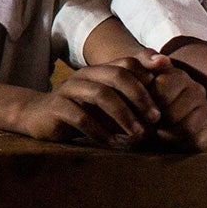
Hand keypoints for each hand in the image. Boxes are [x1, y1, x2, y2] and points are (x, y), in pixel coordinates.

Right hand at [16, 63, 157, 146]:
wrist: (38, 117)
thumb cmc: (81, 109)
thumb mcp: (106, 99)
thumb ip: (130, 92)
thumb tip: (161, 84)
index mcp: (98, 70)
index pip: (127, 62)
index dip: (148, 71)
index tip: (168, 90)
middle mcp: (84, 75)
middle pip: (117, 75)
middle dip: (140, 96)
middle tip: (156, 119)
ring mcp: (69, 90)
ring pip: (101, 95)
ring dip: (124, 116)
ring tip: (139, 135)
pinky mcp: (57, 108)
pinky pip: (81, 118)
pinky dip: (100, 132)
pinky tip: (113, 144)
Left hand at [120, 53, 206, 149]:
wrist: (146, 116)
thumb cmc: (139, 97)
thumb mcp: (135, 76)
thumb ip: (145, 62)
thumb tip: (162, 60)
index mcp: (178, 76)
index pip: (163, 89)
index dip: (149, 101)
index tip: (142, 105)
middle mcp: (196, 90)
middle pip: (173, 112)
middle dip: (158, 120)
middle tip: (150, 121)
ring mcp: (205, 109)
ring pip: (187, 127)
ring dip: (167, 133)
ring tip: (159, 129)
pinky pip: (197, 140)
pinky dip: (181, 142)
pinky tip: (172, 137)